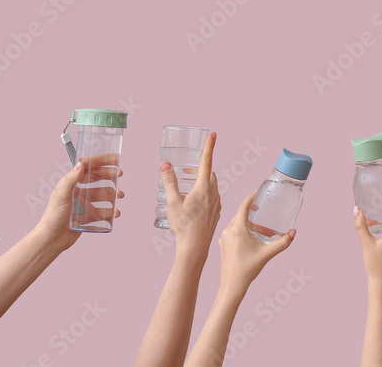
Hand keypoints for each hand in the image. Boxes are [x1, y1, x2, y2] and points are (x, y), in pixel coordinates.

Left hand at [35, 155, 124, 251]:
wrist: (52, 239)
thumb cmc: (53, 216)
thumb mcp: (61, 195)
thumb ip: (71, 179)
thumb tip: (81, 163)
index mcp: (71, 184)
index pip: (88, 168)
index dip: (101, 162)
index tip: (115, 159)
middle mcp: (79, 192)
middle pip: (98, 180)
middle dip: (110, 176)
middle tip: (120, 175)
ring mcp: (85, 204)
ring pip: (104, 195)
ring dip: (114, 193)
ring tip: (120, 195)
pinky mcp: (89, 216)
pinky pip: (104, 211)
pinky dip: (112, 211)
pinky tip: (115, 213)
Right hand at [161, 132, 220, 261]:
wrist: (195, 247)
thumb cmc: (183, 225)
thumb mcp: (172, 202)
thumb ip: (169, 182)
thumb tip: (165, 164)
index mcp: (204, 187)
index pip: (207, 161)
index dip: (209, 147)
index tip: (213, 134)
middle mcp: (214, 193)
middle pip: (210, 174)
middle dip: (201, 168)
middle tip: (188, 168)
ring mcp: (216, 203)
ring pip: (212, 186)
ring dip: (203, 181)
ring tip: (188, 185)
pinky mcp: (216, 212)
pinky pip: (212, 197)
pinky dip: (205, 193)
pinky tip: (194, 202)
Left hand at [218, 192, 293, 292]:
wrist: (232, 285)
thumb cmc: (247, 269)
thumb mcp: (267, 254)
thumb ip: (282, 243)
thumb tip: (293, 233)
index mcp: (237, 230)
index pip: (243, 207)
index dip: (250, 198)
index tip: (256, 193)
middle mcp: (228, 231)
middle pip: (240, 215)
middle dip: (252, 213)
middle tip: (262, 212)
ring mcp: (223, 238)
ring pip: (236, 223)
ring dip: (247, 223)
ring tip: (259, 229)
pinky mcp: (222, 245)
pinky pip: (232, 232)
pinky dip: (241, 230)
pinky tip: (250, 239)